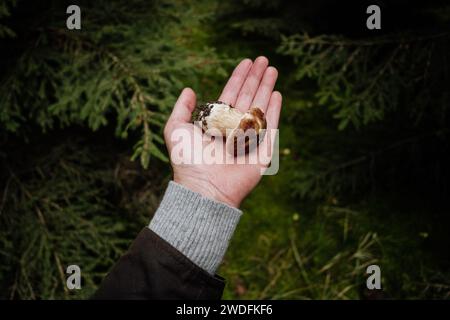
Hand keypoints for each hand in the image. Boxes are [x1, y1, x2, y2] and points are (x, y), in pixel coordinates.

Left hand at [163, 57, 281, 207]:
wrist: (204, 188)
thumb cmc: (188, 161)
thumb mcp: (176, 129)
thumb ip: (181, 109)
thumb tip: (189, 89)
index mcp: (216, 122)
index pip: (231, 94)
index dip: (238, 77)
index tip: (246, 62)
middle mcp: (233, 128)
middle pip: (248, 96)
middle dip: (255, 77)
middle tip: (263, 59)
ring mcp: (249, 138)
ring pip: (260, 107)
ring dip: (267, 87)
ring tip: (272, 69)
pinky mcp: (262, 151)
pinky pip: (269, 127)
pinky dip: (274, 110)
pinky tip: (277, 94)